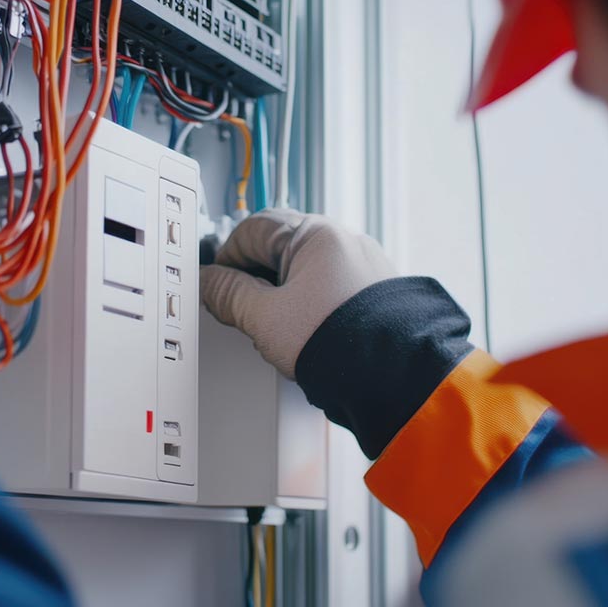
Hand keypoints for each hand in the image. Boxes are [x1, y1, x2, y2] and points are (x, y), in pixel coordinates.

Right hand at [201, 209, 396, 377]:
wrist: (397, 378)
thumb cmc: (341, 345)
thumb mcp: (266, 319)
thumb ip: (229, 295)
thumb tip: (209, 283)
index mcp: (316, 234)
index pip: (252, 229)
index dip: (227, 258)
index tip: (218, 285)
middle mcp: (344, 240)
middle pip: (280, 245)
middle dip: (255, 275)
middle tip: (243, 307)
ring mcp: (364, 264)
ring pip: (305, 266)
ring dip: (282, 290)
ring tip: (277, 326)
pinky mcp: (375, 289)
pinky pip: (330, 283)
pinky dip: (310, 301)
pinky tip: (306, 330)